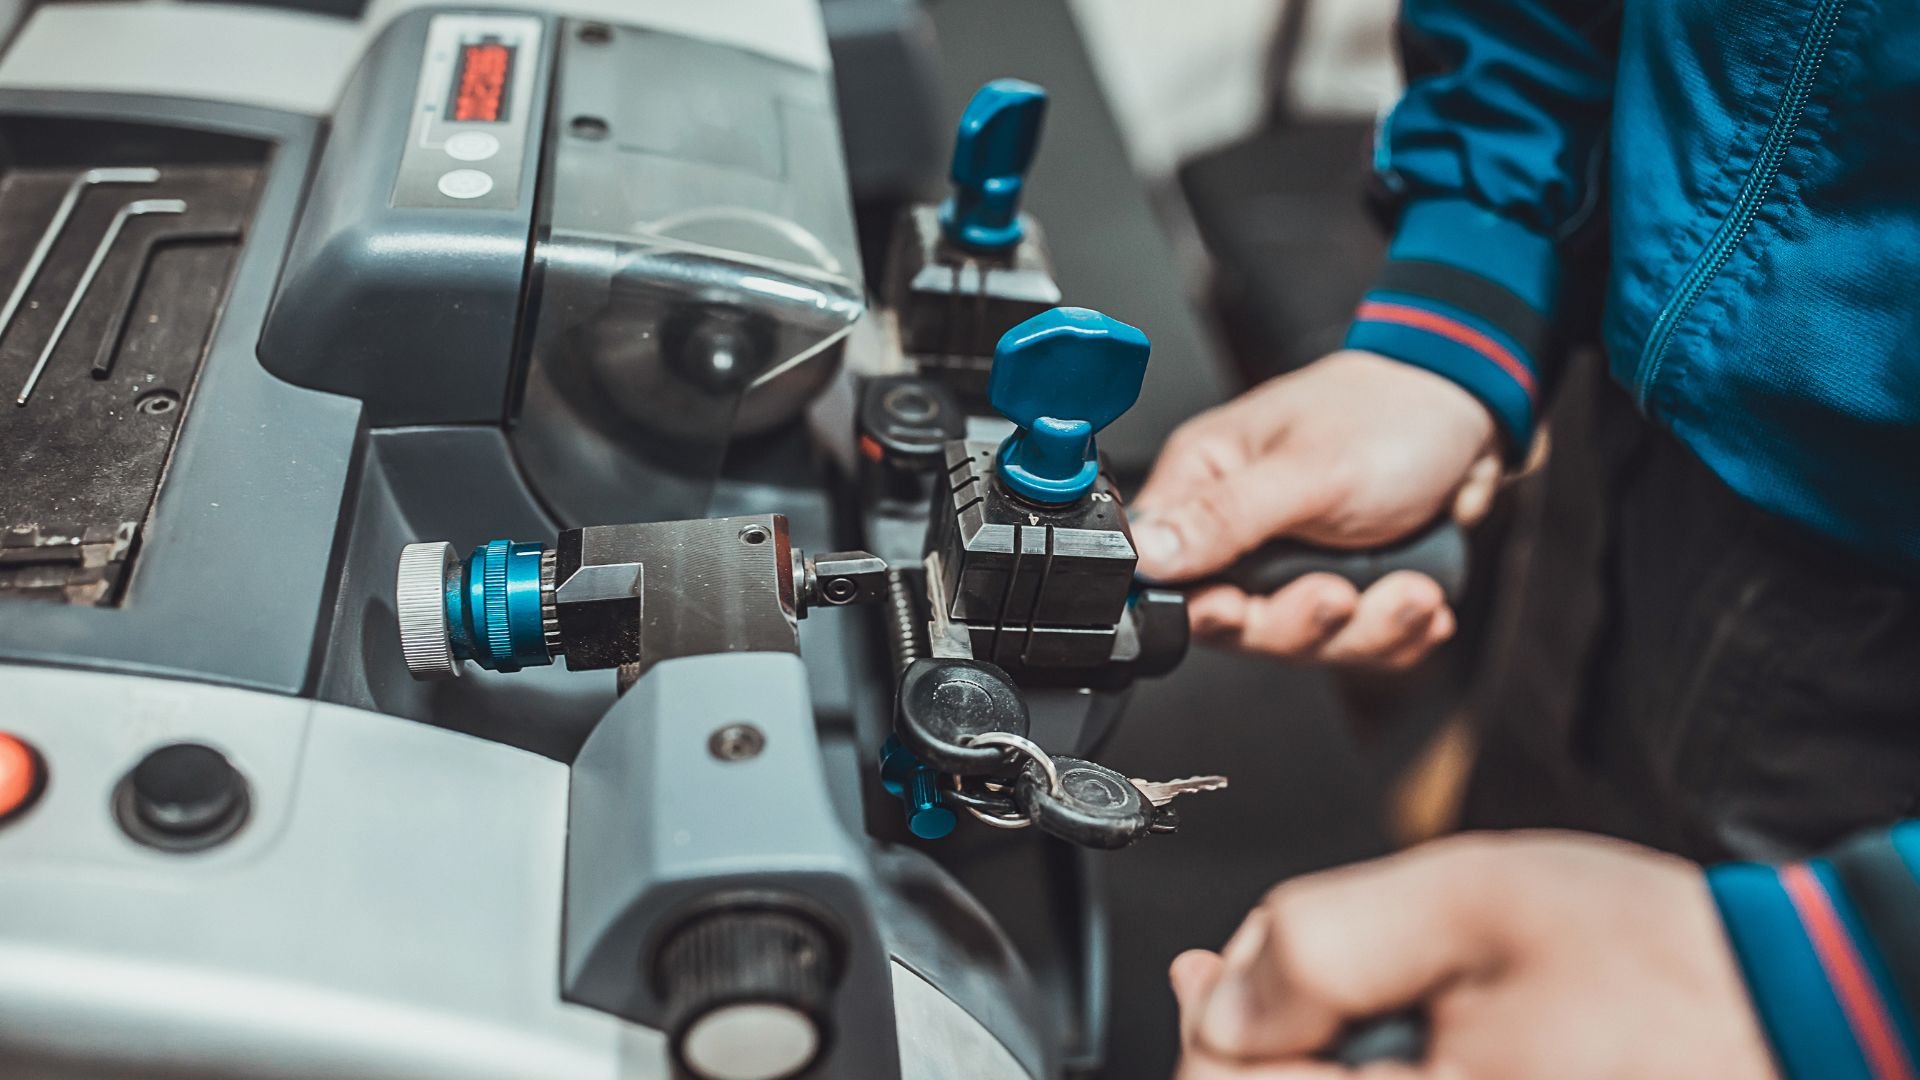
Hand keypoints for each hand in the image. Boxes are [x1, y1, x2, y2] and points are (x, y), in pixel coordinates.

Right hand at [1131, 351, 1499, 667]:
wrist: (1469, 410)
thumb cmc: (1386, 414)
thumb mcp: (1306, 469)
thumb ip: (1223, 517)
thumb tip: (1147, 557)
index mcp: (1202, 484)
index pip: (1165, 573)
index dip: (1202, 606)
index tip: (1239, 610)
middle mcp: (1236, 532)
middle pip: (1239, 623)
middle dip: (1303, 622)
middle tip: (1340, 596)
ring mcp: (1289, 565)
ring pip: (1304, 640)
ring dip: (1368, 628)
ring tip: (1412, 595)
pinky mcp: (1338, 584)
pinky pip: (1354, 641)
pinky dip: (1397, 631)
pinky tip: (1424, 603)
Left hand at [1168, 832, 1778, 1078]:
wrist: (1792, 1019)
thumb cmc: (1656, 966)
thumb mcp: (1475, 898)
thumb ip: (1327, 943)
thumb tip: (1227, 997)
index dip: (1203, 1024)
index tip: (1212, 973)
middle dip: (1239, 1044)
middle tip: (1233, 978)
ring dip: (1294, 1061)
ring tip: (1293, 1003)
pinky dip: (1354, 1074)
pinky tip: (1361, 1037)